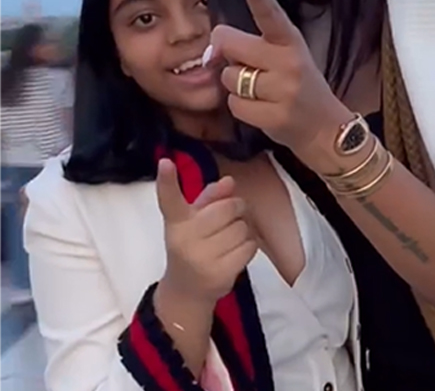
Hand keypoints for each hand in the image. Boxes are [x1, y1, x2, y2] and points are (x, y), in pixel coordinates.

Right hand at [157, 159, 255, 304]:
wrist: (187, 290)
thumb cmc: (193, 247)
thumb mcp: (194, 222)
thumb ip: (210, 200)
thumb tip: (229, 181)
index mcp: (177, 222)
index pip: (170, 199)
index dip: (167, 181)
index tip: (165, 163)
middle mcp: (185, 239)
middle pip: (228, 208)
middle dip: (236, 208)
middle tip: (230, 218)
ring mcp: (202, 257)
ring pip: (242, 227)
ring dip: (242, 230)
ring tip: (228, 240)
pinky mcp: (220, 272)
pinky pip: (250, 246)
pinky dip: (248, 246)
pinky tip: (234, 253)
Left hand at [207, 0, 352, 153]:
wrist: (324, 127)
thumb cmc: (297, 86)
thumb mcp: (284, 58)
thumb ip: (250, 48)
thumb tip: (209, 54)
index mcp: (291, 41)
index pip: (271, 15)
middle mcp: (289, 62)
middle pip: (231, 44)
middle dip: (227, 55)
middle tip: (246, 66)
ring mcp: (284, 90)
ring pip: (229, 78)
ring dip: (235, 86)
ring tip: (261, 92)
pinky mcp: (275, 115)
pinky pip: (234, 105)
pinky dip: (241, 108)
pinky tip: (262, 109)